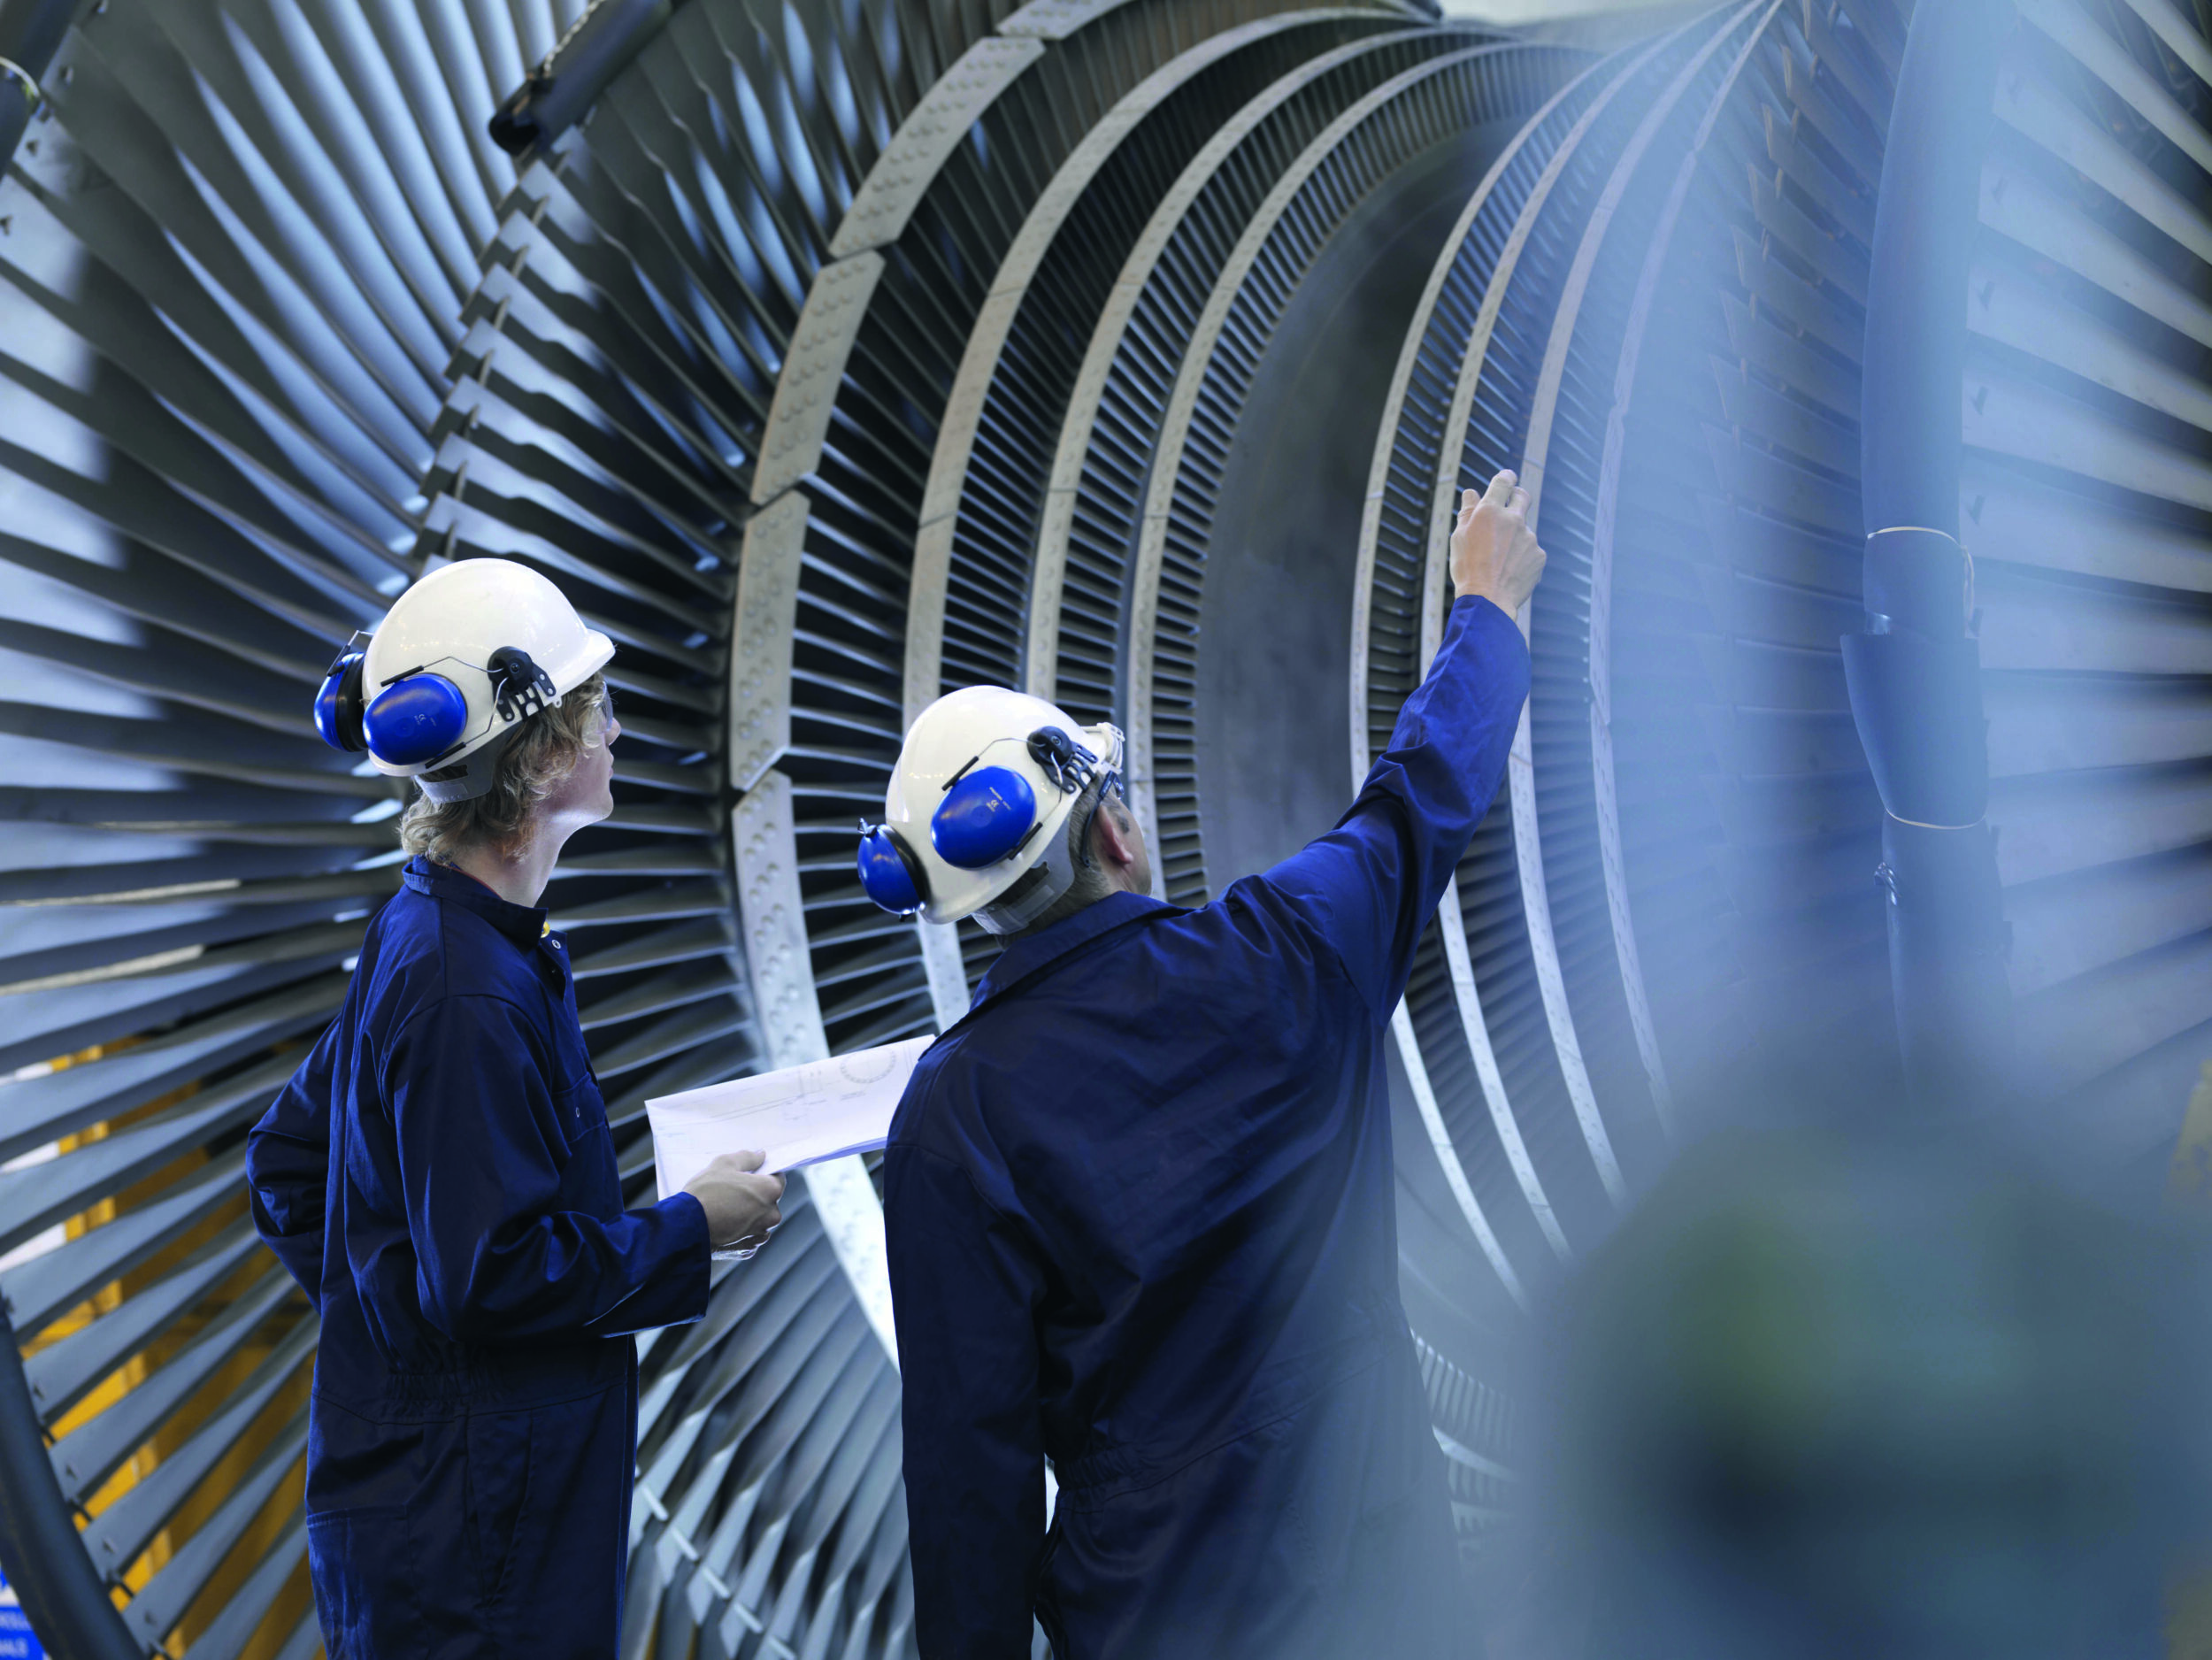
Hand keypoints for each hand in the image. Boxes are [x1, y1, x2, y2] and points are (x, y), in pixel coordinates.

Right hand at [682, 1151, 784, 1251]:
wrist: (685, 1227)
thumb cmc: (705, 1193)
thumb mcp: (724, 1163)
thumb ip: (748, 1158)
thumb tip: (760, 1156)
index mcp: (770, 1191)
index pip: (777, 1178)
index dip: (763, 1175)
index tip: (749, 1176)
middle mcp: (771, 1214)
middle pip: (768, 1200)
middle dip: (755, 1195)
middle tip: (732, 1191)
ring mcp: (759, 1233)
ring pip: (759, 1219)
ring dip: (748, 1214)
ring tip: (725, 1208)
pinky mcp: (747, 1248)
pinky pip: (749, 1235)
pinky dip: (740, 1230)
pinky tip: (724, 1224)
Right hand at [1450, 469, 1546, 614]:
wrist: (1488, 599)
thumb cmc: (1468, 568)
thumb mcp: (1459, 538)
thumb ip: (1467, 512)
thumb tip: (1471, 493)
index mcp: (1490, 511)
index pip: (1503, 482)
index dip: (1505, 477)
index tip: (1506, 478)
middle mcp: (1514, 519)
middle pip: (1522, 496)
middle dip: (1517, 497)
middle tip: (1509, 506)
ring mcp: (1530, 537)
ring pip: (1523, 531)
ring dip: (1514, 539)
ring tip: (1499, 561)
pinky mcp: (1539, 555)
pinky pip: (1531, 551)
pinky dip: (1522, 557)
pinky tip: (1510, 572)